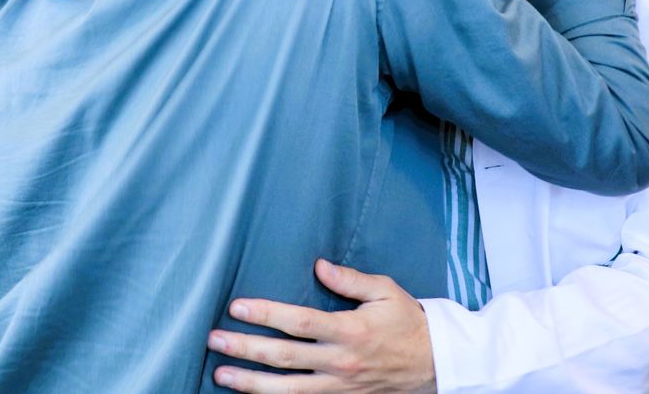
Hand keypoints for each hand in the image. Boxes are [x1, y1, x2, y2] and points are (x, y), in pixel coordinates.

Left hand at [207, 260, 434, 393]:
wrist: (434, 364)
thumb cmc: (409, 322)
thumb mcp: (386, 292)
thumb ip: (351, 280)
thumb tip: (320, 266)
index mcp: (350, 330)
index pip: (299, 322)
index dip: (266, 314)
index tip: (238, 307)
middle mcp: (340, 362)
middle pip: (284, 357)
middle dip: (246, 348)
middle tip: (214, 339)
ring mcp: (338, 386)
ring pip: (286, 389)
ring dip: (250, 382)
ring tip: (221, 373)